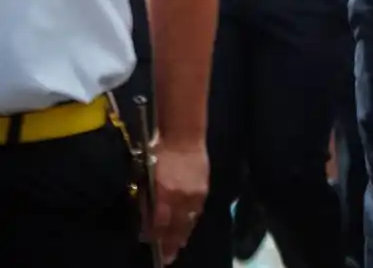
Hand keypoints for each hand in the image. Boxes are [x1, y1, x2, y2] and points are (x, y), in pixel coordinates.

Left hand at [147, 136, 208, 262]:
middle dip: (170, 243)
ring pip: (189, 221)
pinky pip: (197, 210)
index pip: (159, 223)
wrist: (184, 137)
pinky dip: (192, 220)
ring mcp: (195, 195)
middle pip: (176, 227)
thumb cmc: (159, 153)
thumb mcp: (147, 177)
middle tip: (167, 258)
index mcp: (164, 193)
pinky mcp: (204, 189)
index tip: (151, 245)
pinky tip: (188, 226)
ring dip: (182, 235)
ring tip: (178, 247)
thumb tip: (148, 220)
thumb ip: (149, 200)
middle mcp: (181, 198)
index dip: (155, 236)